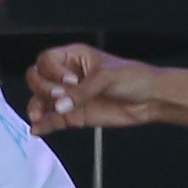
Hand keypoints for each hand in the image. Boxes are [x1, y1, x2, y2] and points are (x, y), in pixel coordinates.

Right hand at [23, 43, 168, 132]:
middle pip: (38, 79)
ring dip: (37, 108)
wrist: (150, 100)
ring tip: (39, 117)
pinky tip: (38, 129)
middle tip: (59, 97)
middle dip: (44, 89)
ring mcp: (69, 96)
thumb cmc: (134, 77)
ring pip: (41, 100)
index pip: (46, 60)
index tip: (70, 81)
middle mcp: (67, 75)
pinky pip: (52, 120)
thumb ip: (82, 91)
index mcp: (74, 57)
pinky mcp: (74, 115)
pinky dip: (44, 126)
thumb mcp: (106, 77)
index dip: (52, 71)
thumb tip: (61, 105)